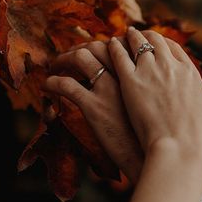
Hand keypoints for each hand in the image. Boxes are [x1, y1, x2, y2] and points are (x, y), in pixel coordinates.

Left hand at [44, 41, 143, 183]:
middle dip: (79, 48)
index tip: (91, 51)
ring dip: (63, 58)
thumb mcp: (153, 107)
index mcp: (140, 73)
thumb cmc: (153, 136)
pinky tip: (47, 86)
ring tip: (54, 65)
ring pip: (80, 58)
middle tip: (69, 56)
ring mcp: (108, 89)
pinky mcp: (93, 106)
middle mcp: (124, 76)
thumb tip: (133, 90)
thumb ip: (143, 94)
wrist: (149, 155)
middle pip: (97, 47)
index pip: (117, 46)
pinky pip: (66, 85)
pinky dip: (53, 82)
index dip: (99, 46)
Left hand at [108, 27, 201, 162]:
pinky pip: (119, 55)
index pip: (174, 48)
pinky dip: (114, 48)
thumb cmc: (195, 139)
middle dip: (145, 36)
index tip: (155, 44)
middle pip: (155, 40)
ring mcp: (150, 70)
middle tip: (135, 36)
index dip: (163, 44)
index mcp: (189, 73)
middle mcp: (170, 66)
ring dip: (129, 38)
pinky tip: (108, 47)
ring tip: (120, 38)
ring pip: (136, 43)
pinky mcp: (130, 80)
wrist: (179, 146)